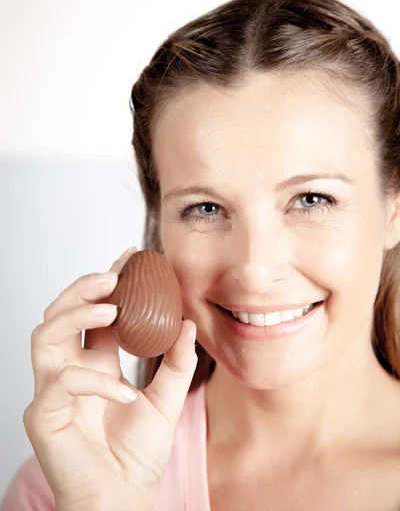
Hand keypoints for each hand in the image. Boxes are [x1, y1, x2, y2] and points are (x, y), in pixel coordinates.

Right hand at [23, 247, 196, 510]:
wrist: (125, 499)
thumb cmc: (139, 454)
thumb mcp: (166, 400)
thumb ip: (176, 363)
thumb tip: (188, 323)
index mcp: (96, 362)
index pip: (95, 312)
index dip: (109, 282)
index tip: (132, 256)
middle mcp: (70, 370)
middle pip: (59, 314)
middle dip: (81, 289)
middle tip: (111, 276)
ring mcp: (53, 391)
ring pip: (45, 336)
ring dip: (75, 317)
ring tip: (109, 310)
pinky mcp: (44, 416)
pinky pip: (62, 384)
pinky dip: (95, 382)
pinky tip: (125, 393)